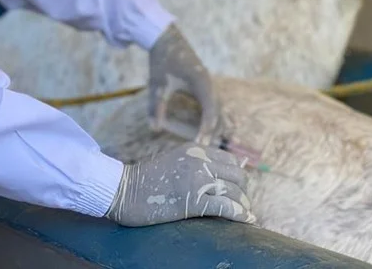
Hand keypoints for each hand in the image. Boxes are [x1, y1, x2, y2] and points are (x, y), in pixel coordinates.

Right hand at [106, 144, 253, 226]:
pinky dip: (240, 214)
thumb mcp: (173, 160)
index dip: (238, 176)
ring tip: (246, 214)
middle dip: (243, 191)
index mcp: (195, 150)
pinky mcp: (193, 201)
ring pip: (234, 191)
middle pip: (237, 175)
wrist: (124, 190)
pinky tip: (247, 220)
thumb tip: (219, 175)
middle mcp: (199, 161)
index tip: (239, 188)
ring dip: (244, 205)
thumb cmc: (146, 179)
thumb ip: (195, 162)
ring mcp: (197, 180)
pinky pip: (226, 207)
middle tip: (242, 204)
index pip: (230, 160)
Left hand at [147, 24, 217, 143]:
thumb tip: (154, 128)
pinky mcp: (204, 86)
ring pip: (217, 111)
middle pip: (218, 113)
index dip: (206, 129)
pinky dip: (210, 120)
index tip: (200, 145)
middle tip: (205, 152)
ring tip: (206, 146)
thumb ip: (156, 106)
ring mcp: (208, 85)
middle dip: (213, 133)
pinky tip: (202, 132)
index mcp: (202, 82)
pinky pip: (212, 106)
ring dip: (213, 128)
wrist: (166, 39)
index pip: (210, 111)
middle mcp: (209, 85)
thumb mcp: (158, 84)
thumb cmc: (163, 60)